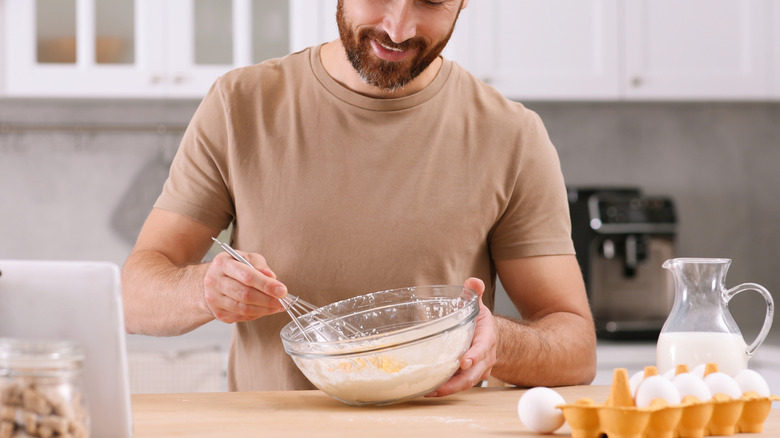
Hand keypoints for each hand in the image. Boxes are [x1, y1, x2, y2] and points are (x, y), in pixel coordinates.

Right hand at [202, 251, 288, 322]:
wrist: (211, 280)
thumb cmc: (233, 267)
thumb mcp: (245, 257)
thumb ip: (259, 265)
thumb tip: (272, 277)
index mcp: (222, 263)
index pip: (247, 276)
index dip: (267, 285)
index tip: (282, 290)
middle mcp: (214, 281)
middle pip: (245, 295)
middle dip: (268, 299)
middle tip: (284, 301)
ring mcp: (214, 299)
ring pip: (244, 309)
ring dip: (265, 309)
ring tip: (278, 306)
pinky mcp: (218, 313)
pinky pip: (241, 317)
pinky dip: (257, 314)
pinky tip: (266, 309)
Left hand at [427, 277, 496, 396]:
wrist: (494, 340)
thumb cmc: (482, 324)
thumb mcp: (479, 307)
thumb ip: (474, 294)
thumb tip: (473, 281)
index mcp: (486, 339)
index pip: (482, 348)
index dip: (474, 356)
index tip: (464, 361)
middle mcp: (484, 358)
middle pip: (473, 374)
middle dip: (457, 381)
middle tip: (440, 385)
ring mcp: (477, 370)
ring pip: (465, 383)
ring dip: (448, 389)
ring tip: (429, 390)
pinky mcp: (468, 377)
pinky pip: (458, 386)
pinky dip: (444, 389)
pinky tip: (427, 390)